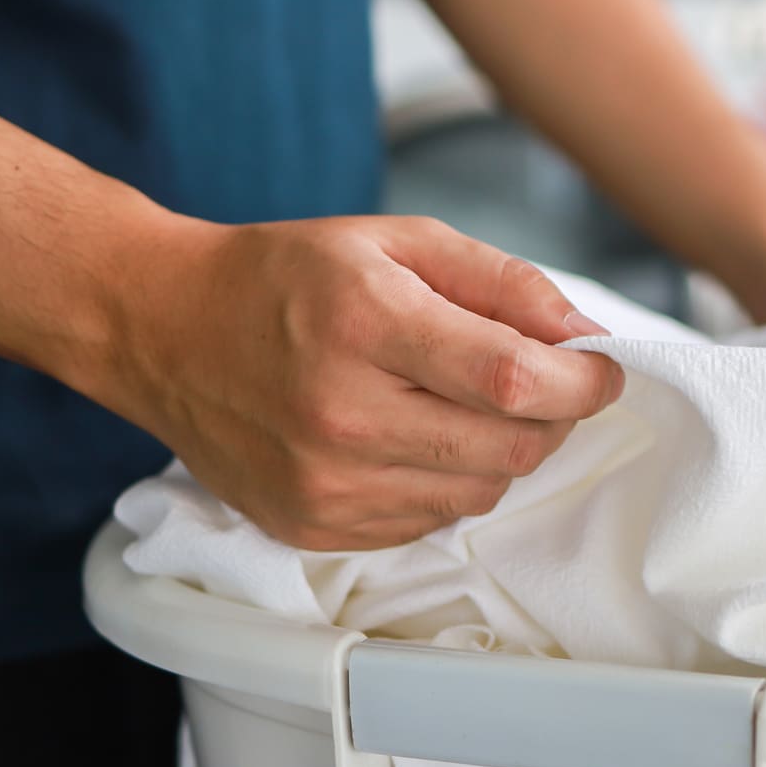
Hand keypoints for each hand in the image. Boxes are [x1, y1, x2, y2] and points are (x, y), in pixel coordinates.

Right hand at [88, 215, 623, 550]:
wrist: (161, 328)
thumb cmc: (284, 277)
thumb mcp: (396, 240)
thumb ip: (501, 283)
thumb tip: (585, 335)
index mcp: (366, 324)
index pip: (512, 378)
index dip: (582, 382)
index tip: (604, 371)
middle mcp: (341, 413)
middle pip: (509, 448)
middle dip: (551, 418)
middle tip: (542, 384)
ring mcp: (323, 482)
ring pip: (478, 494)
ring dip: (499, 453)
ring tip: (462, 404)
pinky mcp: (310, 526)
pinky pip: (427, 521)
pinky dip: (444, 483)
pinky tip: (409, 437)